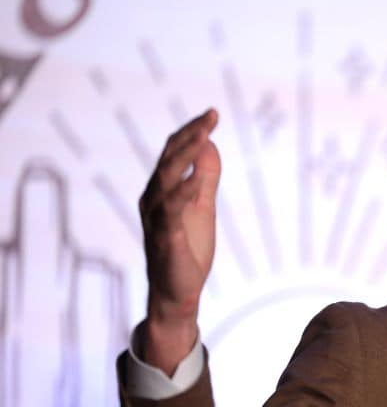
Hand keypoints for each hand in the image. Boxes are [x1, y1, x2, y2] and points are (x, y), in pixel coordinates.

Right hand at [138, 109, 220, 374]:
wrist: (179, 293)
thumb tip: (210, 144)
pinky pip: (171, 213)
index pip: (174, 153)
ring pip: (166, 180)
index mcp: (161, 190)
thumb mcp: (203, 206)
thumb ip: (206, 177)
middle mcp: (153, 200)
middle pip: (169, 159)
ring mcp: (157, 219)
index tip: (212, 113)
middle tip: (211, 117)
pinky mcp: (165, 240)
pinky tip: (197, 180)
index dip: (192, 131)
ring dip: (185, 157)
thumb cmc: (188, 249)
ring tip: (204, 136)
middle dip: (190, 135)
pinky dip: (183, 194)